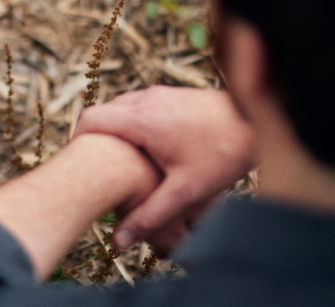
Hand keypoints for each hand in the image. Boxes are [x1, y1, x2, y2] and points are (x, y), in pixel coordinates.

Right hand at [73, 86, 254, 253]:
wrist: (257, 118)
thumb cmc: (223, 153)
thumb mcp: (186, 190)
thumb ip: (151, 215)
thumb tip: (120, 241)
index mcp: (142, 120)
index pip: (90, 120)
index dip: (76, 141)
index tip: (78, 162)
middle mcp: (146, 100)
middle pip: (103, 113)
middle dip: (95, 138)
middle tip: (95, 166)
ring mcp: (159, 93)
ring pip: (121, 108)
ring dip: (115, 129)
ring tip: (120, 160)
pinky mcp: (171, 94)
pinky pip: (139, 105)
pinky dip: (133, 123)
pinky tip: (146, 149)